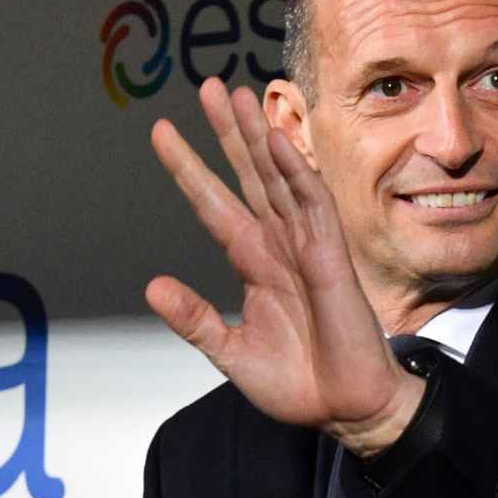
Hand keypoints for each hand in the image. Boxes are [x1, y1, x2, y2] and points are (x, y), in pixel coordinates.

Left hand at [146, 77, 422, 455]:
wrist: (346, 408)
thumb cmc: (300, 383)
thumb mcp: (230, 352)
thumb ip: (194, 319)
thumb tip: (151, 286)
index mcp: (253, 263)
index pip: (215, 204)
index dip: (190, 168)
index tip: (162, 132)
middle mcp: (278, 245)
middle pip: (249, 175)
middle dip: (227, 133)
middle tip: (207, 88)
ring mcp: (306, 245)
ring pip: (279, 177)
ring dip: (257, 136)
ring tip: (237, 95)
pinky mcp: (332, 255)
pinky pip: (313, 203)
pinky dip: (295, 170)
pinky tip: (277, 139)